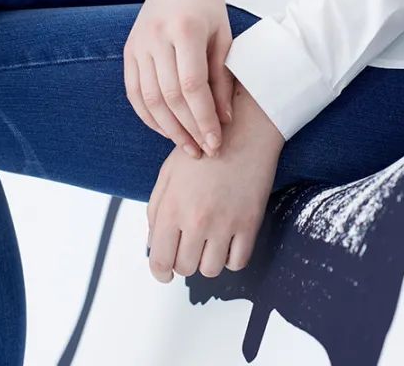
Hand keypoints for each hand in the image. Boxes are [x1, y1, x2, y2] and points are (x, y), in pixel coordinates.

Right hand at [124, 0, 234, 157]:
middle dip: (188, 129)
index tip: (216, 142)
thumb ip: (222, 79)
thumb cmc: (209, 8)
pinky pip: (134, 92)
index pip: (192, 86)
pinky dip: (149, 116)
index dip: (203, 119)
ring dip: (168, 129)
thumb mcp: (223, 38)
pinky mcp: (128, 51)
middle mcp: (156, 37)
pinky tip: (166, 130)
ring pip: (149, 99)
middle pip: (169, 97)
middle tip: (204, 152)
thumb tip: (224, 120)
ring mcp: (138, 44)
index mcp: (184, 29)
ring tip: (188, 147)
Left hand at [146, 82, 284, 281]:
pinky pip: (238, 262)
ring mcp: (225, 224)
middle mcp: (196, 220)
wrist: (243, 132)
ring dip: (207, 261)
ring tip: (209, 243)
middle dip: (184, 262)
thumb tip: (154, 243)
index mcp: (171, 208)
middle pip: (185, 268)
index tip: (165, 271)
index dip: (160, 272)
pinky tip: (228, 241)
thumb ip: (155, 210)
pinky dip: (231, 258)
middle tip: (188, 247)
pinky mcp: (249, 224)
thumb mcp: (168, 174)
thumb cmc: (203, 150)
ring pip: (211, 270)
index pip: (160, 260)